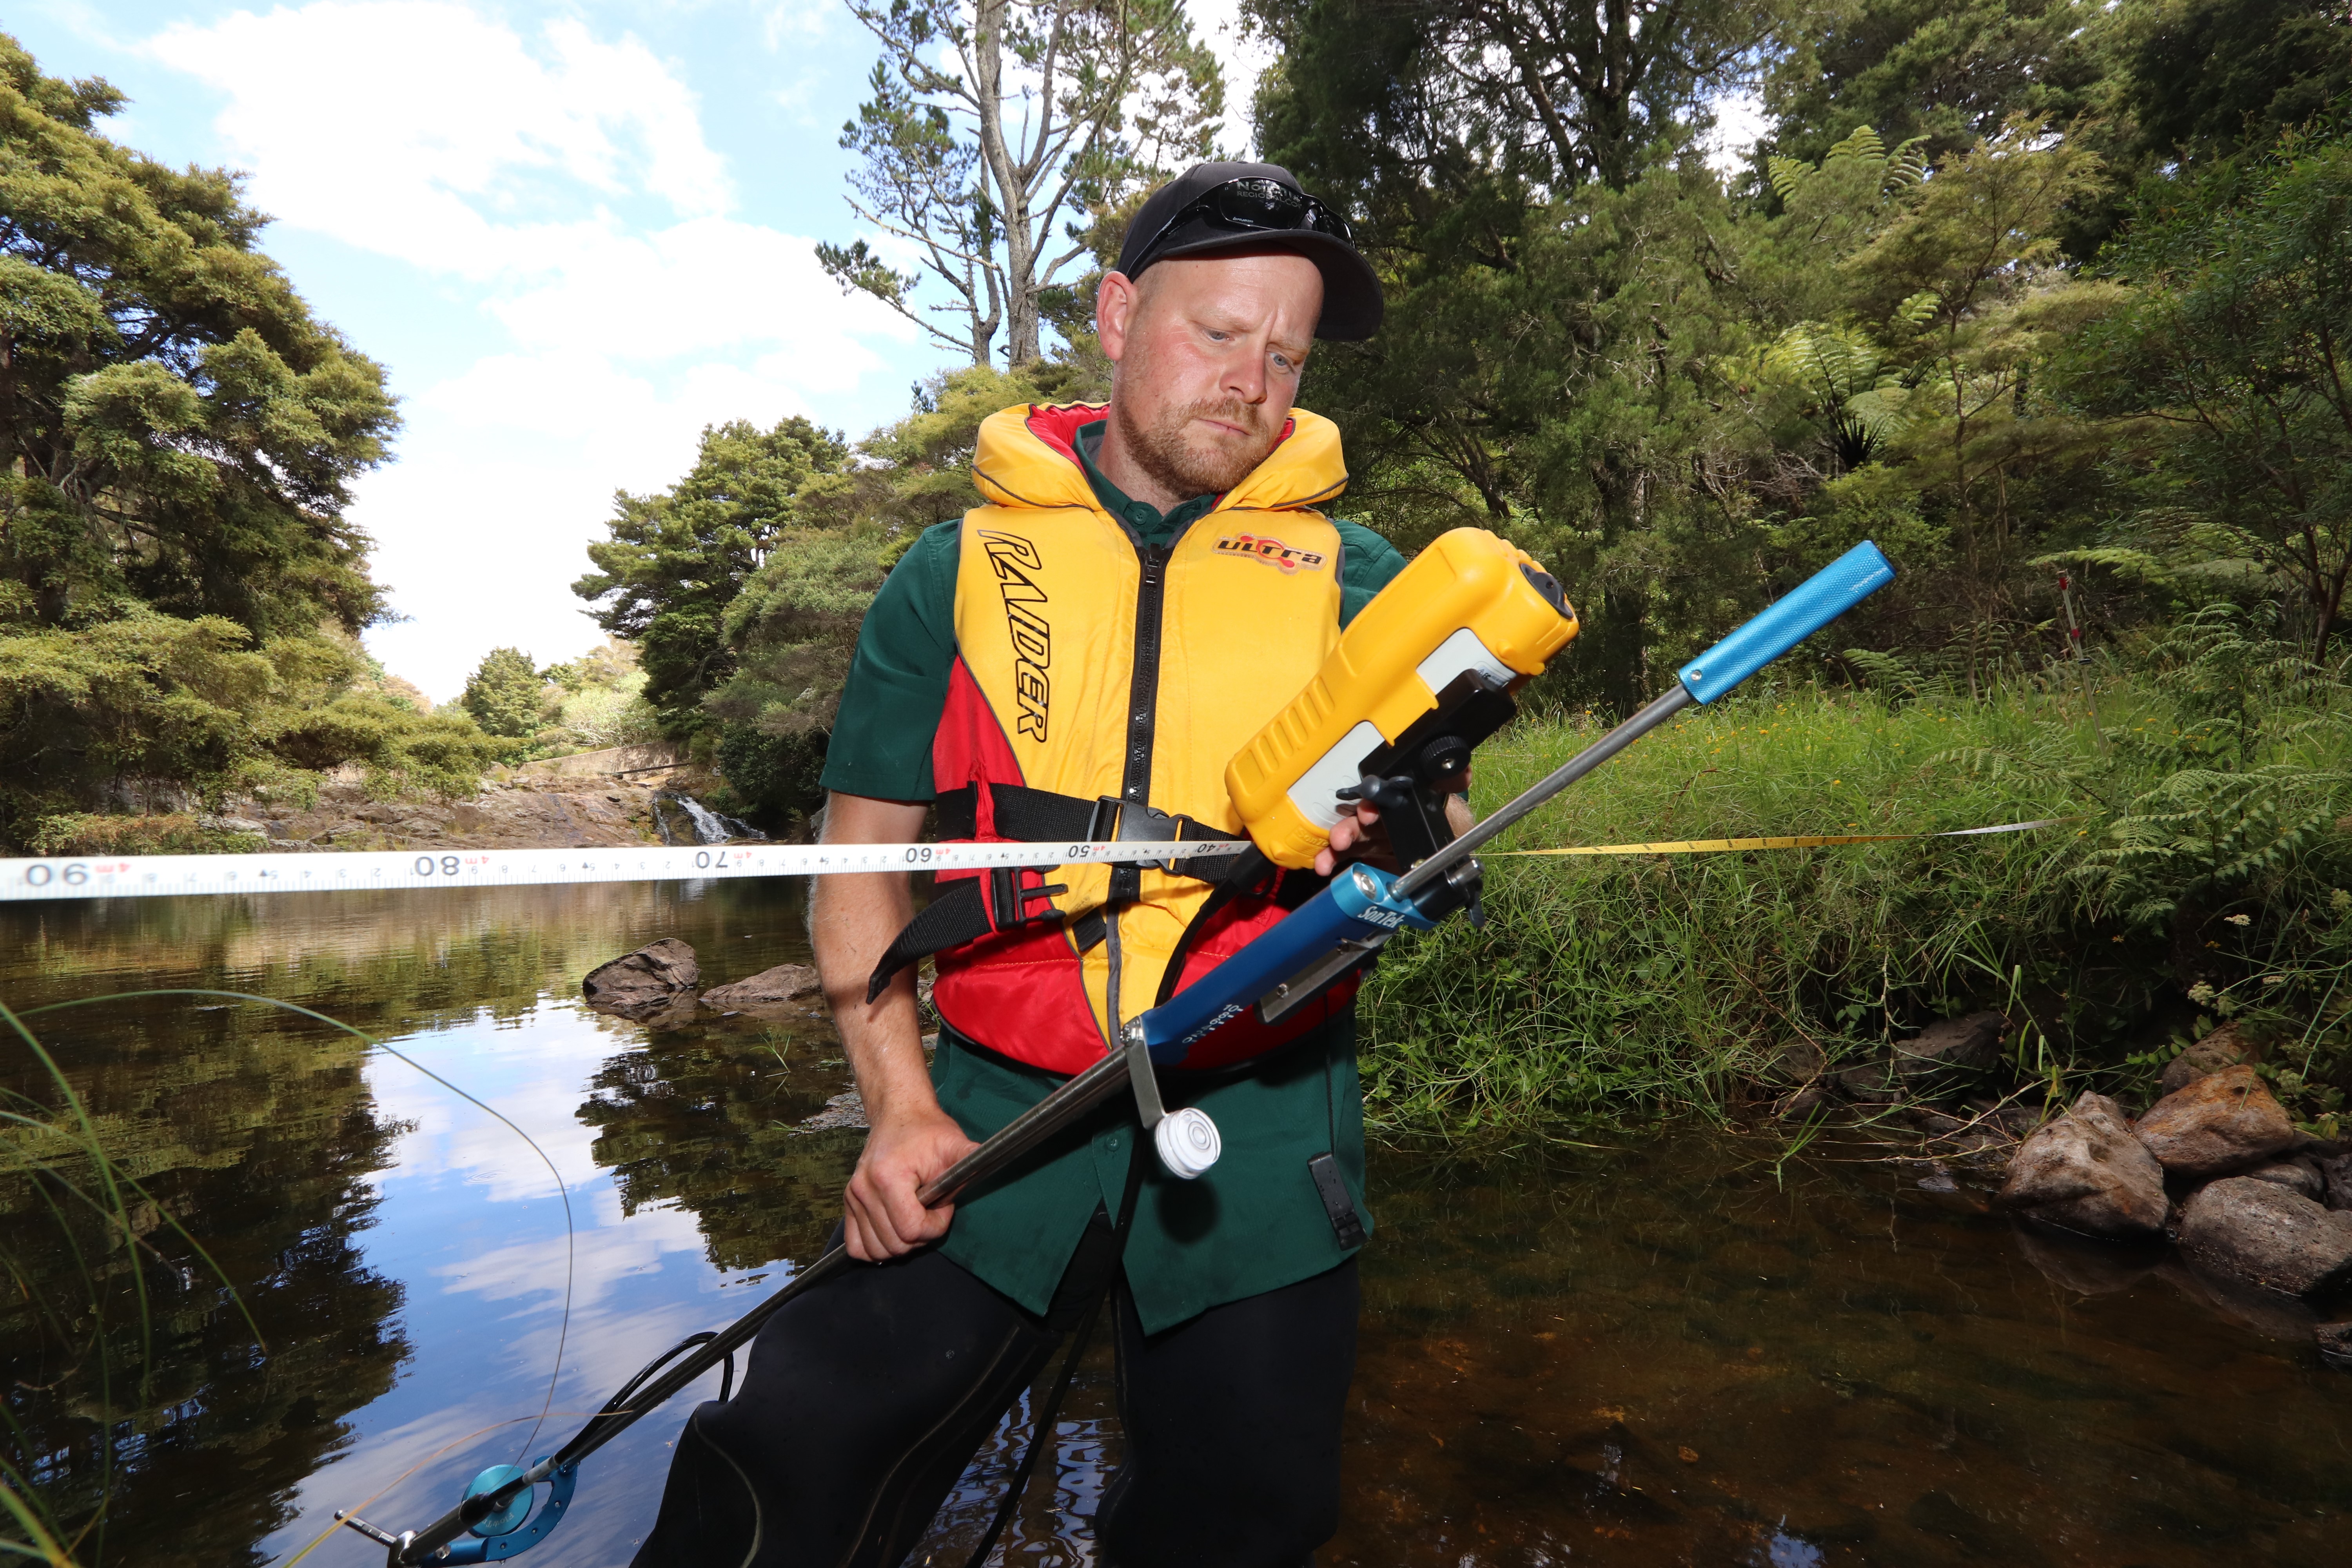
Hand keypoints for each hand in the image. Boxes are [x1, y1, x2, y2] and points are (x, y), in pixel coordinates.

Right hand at [843, 1107, 979, 1260]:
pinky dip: (876, 1246)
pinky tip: (893, 1229)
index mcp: (888, 1177)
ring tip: (914, 1218)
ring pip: (876, 1250)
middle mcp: (864, 1189)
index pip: (911, 1229)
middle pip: (895, 1244)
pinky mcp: (849, 1202)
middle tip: (932, 1211)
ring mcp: (853, 1197)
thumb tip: (990, 1161)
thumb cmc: (927, 1131)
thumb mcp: (953, 1143)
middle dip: (921, 1235)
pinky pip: (856, 1246)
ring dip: (900, 1243)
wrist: (899, 1115)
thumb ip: (969, 1158)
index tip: (944, 1205)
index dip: (936, 1225)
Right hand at [1312, 768, 1470, 876]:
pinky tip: (1325, 867)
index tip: (1367, 812)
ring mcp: (1371, 838)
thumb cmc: (1445, 822)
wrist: (1446, 851)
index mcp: (1400, 803)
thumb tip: (1460, 770)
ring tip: (1325, 861)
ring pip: (1348, 840)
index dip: (1372, 804)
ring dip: (1335, 848)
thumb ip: (1451, 786)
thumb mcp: (1451, 804)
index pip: (1382, 799)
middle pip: (1358, 821)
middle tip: (1340, 838)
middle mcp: (1382, 819)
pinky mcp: (1366, 856)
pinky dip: (1332, 861)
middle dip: (1347, 829)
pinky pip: (1346, 858)